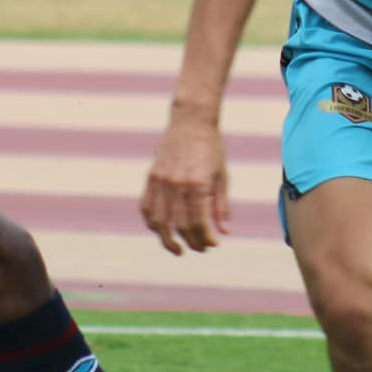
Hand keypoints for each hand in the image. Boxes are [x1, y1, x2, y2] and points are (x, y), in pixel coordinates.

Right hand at [139, 108, 229, 255]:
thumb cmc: (211, 149)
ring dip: (167, 240)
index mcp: (198, 184)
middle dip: (191, 242)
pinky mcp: (151, 178)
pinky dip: (152, 223)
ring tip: (178, 249)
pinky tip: (162, 230)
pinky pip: (147, 208)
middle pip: (180, 225)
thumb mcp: (222, 177)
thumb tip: (224, 232)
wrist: (191, 122)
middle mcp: (177, 184)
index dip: (206, 238)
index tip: (214, 244)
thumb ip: (221, 206)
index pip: (199, 222)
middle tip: (201, 248)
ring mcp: (161, 181)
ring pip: (159, 221)